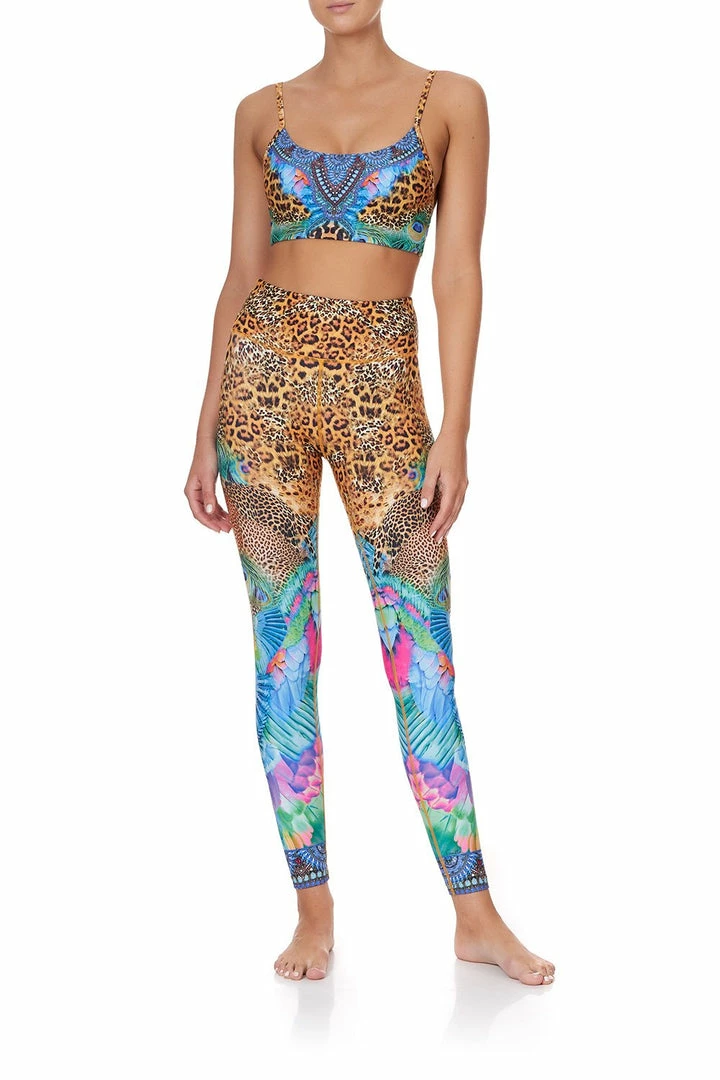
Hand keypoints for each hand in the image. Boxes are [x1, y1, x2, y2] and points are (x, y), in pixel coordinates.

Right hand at [184, 436, 231, 533]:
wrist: (209, 442)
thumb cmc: (207, 457)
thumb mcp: (208, 478)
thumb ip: (209, 495)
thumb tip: (209, 511)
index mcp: (190, 492)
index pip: (198, 513)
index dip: (208, 523)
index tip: (219, 530)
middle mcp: (194, 492)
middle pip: (204, 513)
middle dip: (215, 522)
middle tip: (228, 529)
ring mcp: (200, 490)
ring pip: (208, 509)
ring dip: (218, 517)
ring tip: (229, 524)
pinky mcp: (207, 486)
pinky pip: (212, 502)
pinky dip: (219, 509)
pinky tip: (227, 514)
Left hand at [419, 429, 469, 543]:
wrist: (455, 437)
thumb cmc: (441, 451)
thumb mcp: (431, 469)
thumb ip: (428, 489)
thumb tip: (424, 507)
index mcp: (452, 487)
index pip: (444, 511)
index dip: (438, 524)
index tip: (430, 534)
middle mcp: (461, 489)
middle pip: (453, 514)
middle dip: (444, 528)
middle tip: (436, 541)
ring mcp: (464, 486)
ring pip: (457, 509)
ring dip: (450, 522)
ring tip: (443, 533)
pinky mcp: (463, 482)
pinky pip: (459, 502)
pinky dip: (453, 513)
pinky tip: (449, 516)